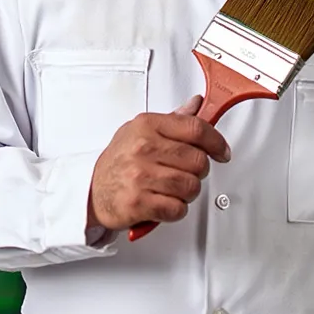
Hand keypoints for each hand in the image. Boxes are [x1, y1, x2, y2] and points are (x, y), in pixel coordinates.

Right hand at [87, 96, 231, 231]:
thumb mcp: (142, 130)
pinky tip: (165, 202)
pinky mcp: (138, 203)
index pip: (196, 129)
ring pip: (191, 187)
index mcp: (147, 125)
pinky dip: (176, 210)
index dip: (216, 142)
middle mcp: (143, 148)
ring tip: (174, 189)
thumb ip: (173, 119)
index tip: (222, 151)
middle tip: (187, 173)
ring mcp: (140, 176)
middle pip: (198, 161)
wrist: (91, 189)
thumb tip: (197, 103)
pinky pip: (177, 209)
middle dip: (199, 171)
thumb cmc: (119, 159)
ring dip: (188, 192)